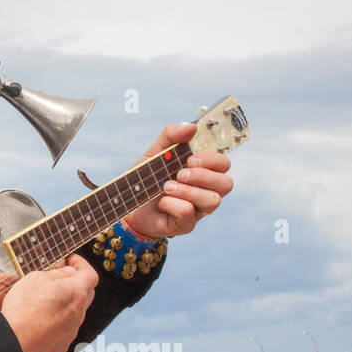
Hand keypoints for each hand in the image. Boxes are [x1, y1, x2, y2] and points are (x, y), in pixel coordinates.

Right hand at [0, 254, 97, 351]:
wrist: (14, 341)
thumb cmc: (23, 311)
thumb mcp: (36, 278)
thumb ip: (57, 273)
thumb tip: (66, 271)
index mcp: (76, 293)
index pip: (90, 274)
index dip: (81, 264)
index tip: (70, 261)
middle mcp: (78, 313)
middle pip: (85, 293)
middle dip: (75, 283)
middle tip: (57, 278)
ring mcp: (71, 331)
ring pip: (74, 311)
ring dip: (64, 303)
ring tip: (42, 301)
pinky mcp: (62, 344)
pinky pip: (64, 328)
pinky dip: (56, 321)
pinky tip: (40, 319)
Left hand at [125, 123, 232, 239]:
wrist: (126, 201)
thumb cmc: (147, 176)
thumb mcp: (155, 151)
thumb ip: (171, 136)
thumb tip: (192, 127)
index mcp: (203, 170)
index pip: (224, 164)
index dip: (213, 160)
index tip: (191, 158)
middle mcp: (206, 189)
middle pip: (226, 184)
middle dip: (203, 176)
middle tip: (180, 173)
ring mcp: (198, 209)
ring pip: (213, 201)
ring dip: (188, 191)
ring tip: (166, 187)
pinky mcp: (186, 224)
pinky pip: (189, 214)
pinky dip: (172, 205)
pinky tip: (161, 203)